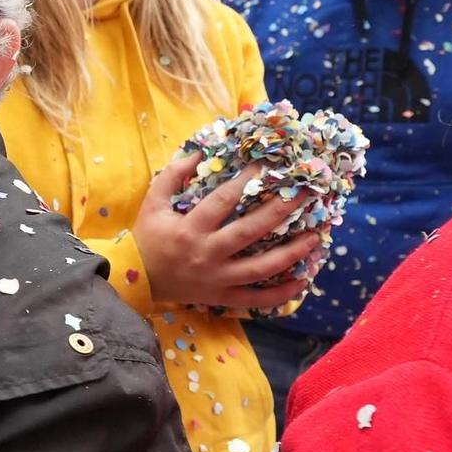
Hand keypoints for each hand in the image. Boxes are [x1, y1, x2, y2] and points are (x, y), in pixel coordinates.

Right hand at [131, 154, 317, 311]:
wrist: (137, 280)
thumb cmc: (147, 238)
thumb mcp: (152, 203)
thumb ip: (172, 176)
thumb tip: (198, 153)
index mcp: (190, 229)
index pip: (224, 201)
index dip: (247, 181)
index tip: (268, 164)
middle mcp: (207, 254)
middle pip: (251, 231)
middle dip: (281, 211)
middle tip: (305, 194)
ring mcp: (218, 278)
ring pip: (261, 268)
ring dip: (291, 253)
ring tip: (315, 237)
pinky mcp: (222, 297)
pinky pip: (257, 299)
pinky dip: (281, 293)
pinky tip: (303, 280)